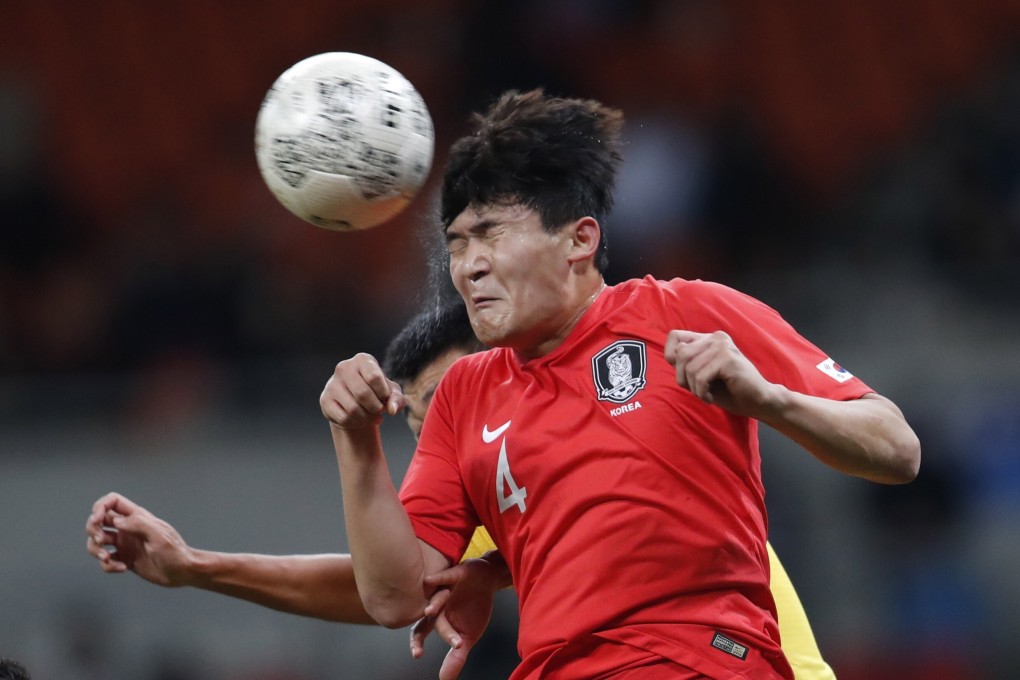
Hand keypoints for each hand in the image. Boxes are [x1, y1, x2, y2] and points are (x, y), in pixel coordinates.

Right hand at [85, 492, 194, 586]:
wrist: (181, 572)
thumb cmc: (175, 552)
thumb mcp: (158, 535)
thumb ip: (138, 524)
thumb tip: (116, 520)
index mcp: (137, 517)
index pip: (113, 501)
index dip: (100, 506)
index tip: (97, 519)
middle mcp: (128, 528)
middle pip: (99, 521)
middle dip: (93, 529)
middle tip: (102, 540)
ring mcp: (125, 544)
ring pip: (97, 541)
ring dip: (96, 550)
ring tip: (107, 558)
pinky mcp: (124, 559)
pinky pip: (106, 560)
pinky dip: (107, 565)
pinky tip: (122, 568)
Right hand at [320, 353, 403, 429]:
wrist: (356, 400)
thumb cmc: (377, 392)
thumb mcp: (391, 392)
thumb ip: (397, 398)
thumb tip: (393, 409)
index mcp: (362, 360)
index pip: (374, 377)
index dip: (384, 393)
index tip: (385, 398)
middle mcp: (344, 368)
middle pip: (362, 394)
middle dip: (376, 408)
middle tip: (380, 411)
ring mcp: (332, 384)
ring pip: (353, 409)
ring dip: (367, 418)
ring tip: (372, 417)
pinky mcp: (325, 400)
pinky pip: (344, 418)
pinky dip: (356, 423)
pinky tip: (361, 421)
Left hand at [409, 556, 503, 679]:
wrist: (489, 580)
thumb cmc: (475, 607)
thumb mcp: (468, 636)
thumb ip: (456, 657)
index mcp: (437, 618)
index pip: (421, 631)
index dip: (417, 642)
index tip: (418, 655)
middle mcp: (437, 604)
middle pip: (426, 616)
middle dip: (425, 629)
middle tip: (420, 642)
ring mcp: (444, 589)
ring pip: (435, 597)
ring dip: (432, 604)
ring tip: (430, 612)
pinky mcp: (454, 573)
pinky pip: (444, 576)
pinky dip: (438, 578)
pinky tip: (430, 580)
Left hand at [664, 329, 778, 418]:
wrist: (758, 401)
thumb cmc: (728, 391)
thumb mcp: (700, 374)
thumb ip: (686, 363)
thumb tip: (671, 355)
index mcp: (708, 338)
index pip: (674, 337)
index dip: (672, 358)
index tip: (686, 375)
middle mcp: (716, 337)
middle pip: (680, 354)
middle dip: (683, 378)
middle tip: (697, 390)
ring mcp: (723, 346)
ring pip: (690, 367)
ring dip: (694, 388)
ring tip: (706, 394)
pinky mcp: (728, 358)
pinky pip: (701, 377)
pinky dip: (702, 392)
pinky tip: (710, 398)